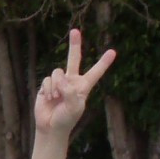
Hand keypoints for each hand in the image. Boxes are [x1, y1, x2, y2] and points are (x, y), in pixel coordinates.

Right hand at [33, 29, 116, 143]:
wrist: (50, 127)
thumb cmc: (66, 119)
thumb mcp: (73, 107)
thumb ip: (69, 91)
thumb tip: (60, 78)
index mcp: (83, 86)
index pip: (95, 72)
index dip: (103, 63)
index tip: (113, 52)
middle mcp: (72, 81)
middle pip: (74, 59)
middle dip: (74, 45)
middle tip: (75, 31)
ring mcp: (59, 82)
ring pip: (57, 73)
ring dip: (56, 86)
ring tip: (56, 98)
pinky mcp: (47, 86)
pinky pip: (47, 80)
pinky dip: (48, 90)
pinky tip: (49, 99)